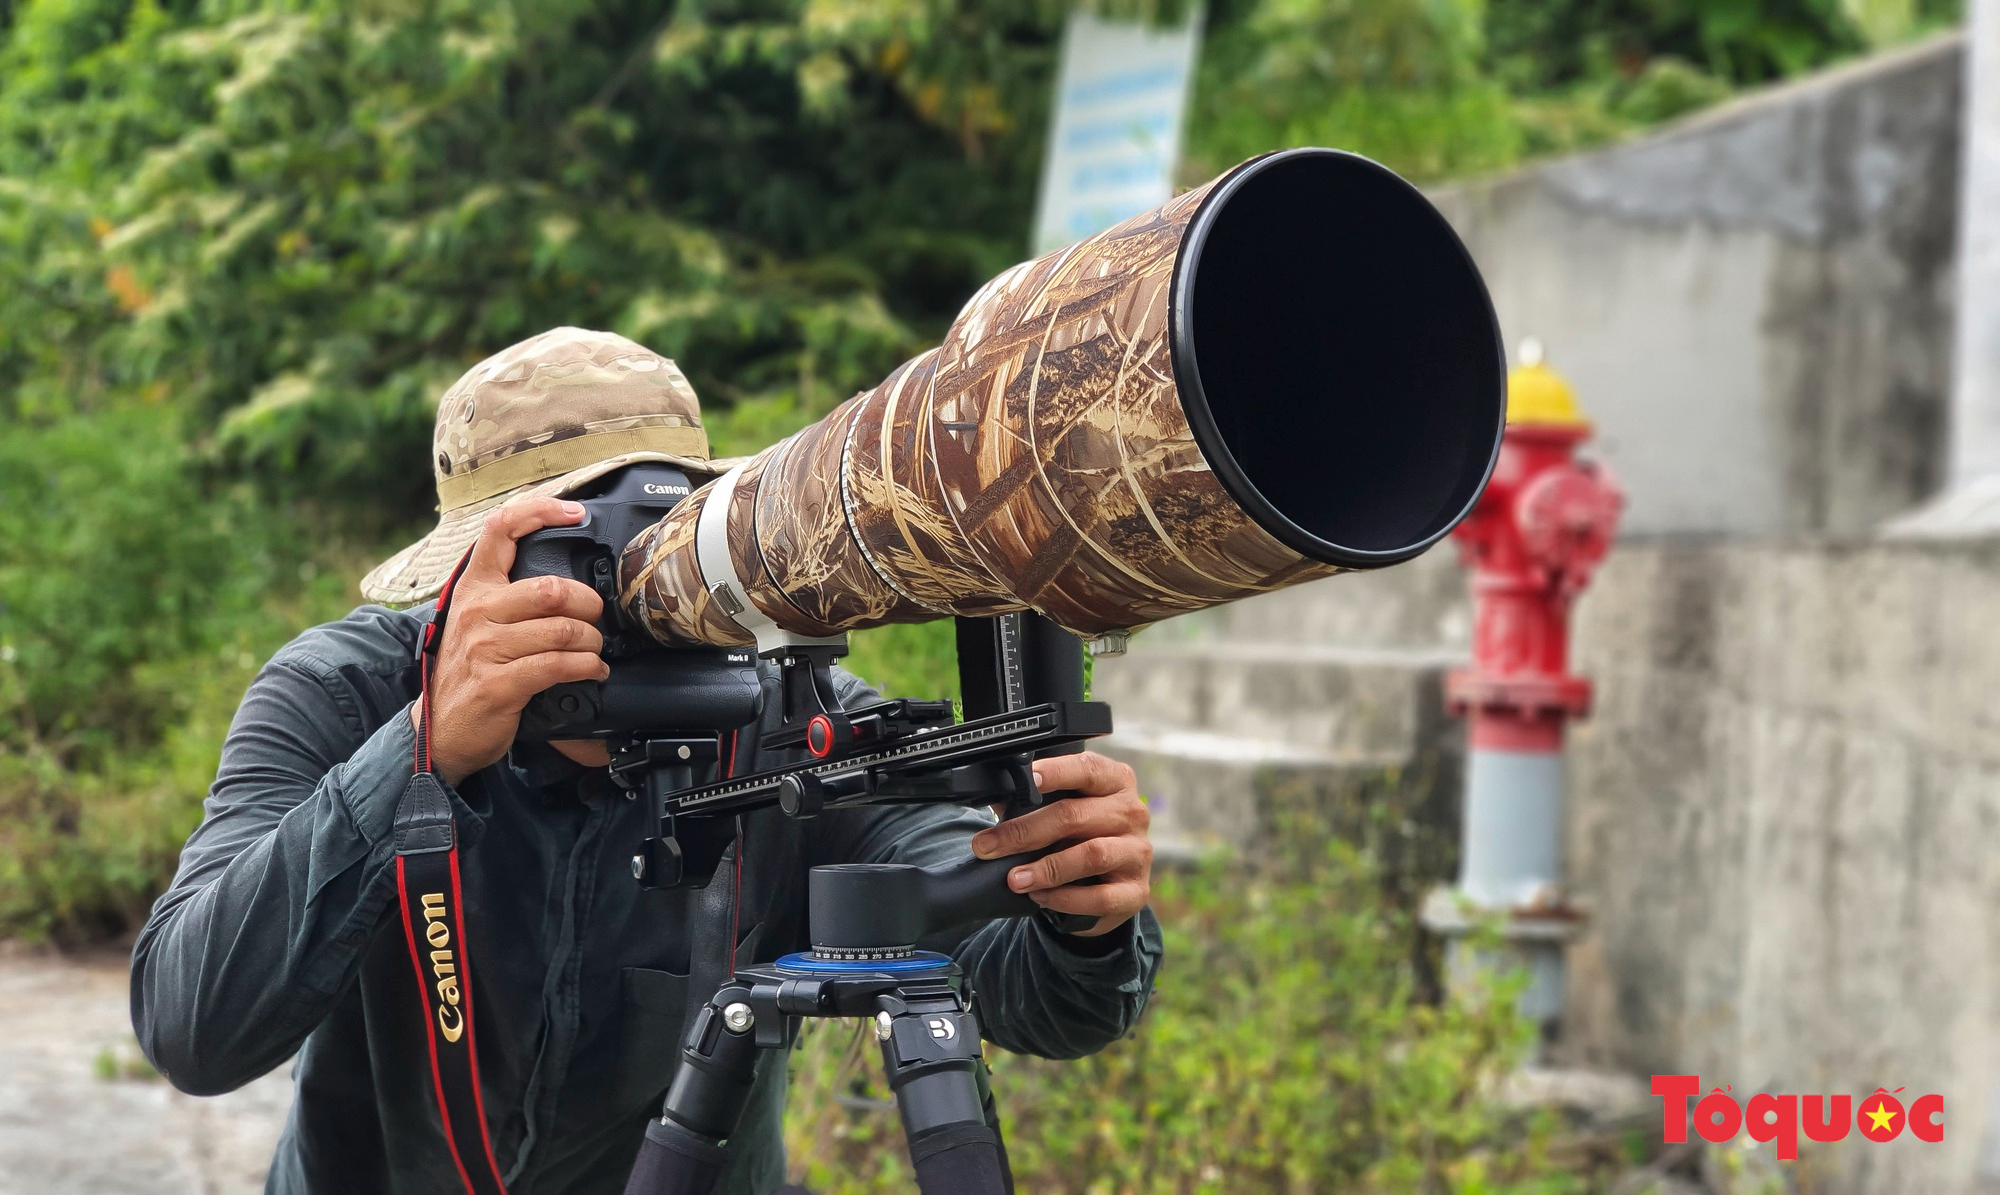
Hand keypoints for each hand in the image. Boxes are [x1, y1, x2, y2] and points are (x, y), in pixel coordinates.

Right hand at [412, 495, 610, 784]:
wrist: (440, 729)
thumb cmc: (469, 671)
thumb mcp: (479, 622)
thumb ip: (511, 596)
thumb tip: (567, 580)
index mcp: (474, 587)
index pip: (500, 529)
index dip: (540, 512)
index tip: (575, 514)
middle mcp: (477, 611)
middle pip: (551, 589)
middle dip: (588, 604)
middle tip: (596, 617)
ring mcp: (485, 648)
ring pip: (562, 630)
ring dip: (592, 641)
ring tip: (594, 649)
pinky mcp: (498, 683)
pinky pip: (558, 665)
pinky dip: (588, 667)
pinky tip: (593, 671)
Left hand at [968, 752, 1151, 937]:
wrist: (1108, 882)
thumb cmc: (1080, 836)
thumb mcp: (1062, 810)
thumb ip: (1034, 800)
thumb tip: (995, 793)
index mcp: (1115, 782)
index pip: (1088, 769)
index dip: (1057, 772)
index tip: (1028, 779)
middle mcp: (1132, 813)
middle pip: (1076, 815)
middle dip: (1025, 831)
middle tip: (989, 845)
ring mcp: (1137, 853)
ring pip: (1091, 855)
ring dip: (1046, 868)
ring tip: (1014, 879)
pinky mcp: (1135, 891)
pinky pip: (1100, 896)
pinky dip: (1064, 898)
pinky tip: (1039, 896)